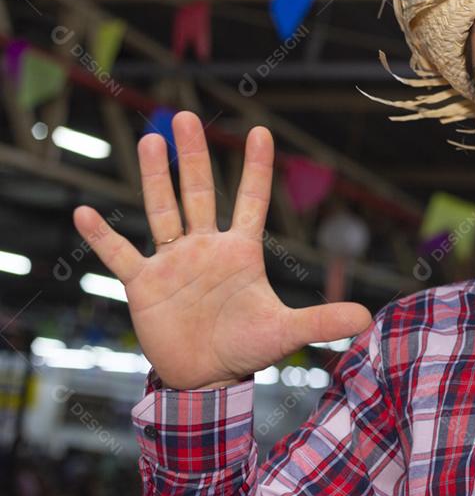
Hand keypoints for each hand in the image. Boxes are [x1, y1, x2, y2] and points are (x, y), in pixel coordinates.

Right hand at [72, 111, 372, 389]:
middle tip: (187, 116)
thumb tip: (368, 320)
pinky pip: (120, 255)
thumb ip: (322, 321)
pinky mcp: (144, 285)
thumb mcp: (285, 332)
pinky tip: (84, 212)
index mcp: (240, 252)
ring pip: (162, 210)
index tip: (261, 131)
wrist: (204, 379)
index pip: (250, 201)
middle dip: (193, 157)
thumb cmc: (245, 348)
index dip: (255, 169)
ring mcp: (173, 262)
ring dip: (154, 177)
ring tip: (150, 138)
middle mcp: (205, 248)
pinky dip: (102, 236)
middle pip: (198, 193)